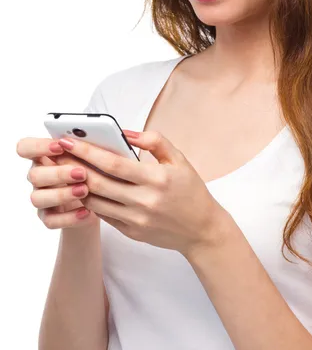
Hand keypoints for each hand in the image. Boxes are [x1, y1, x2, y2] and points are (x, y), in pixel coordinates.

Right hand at [17, 137, 97, 227]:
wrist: (100, 200)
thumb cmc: (94, 171)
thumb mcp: (92, 157)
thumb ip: (86, 147)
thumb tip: (95, 138)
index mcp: (44, 156)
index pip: (26, 147)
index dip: (38, 146)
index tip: (61, 146)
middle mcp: (39, 176)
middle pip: (34, 175)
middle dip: (58, 173)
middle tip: (82, 173)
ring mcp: (42, 198)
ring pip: (38, 198)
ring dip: (62, 194)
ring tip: (85, 191)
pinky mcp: (48, 217)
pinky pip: (51, 220)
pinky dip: (69, 217)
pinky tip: (87, 211)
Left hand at [55, 130, 232, 256]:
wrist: (201, 229)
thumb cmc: (191, 190)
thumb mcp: (179, 159)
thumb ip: (154, 141)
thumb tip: (126, 132)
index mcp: (157, 179)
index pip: (113, 164)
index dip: (88, 152)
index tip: (69, 141)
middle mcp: (144, 201)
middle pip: (98, 182)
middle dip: (73, 166)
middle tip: (57, 153)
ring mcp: (135, 219)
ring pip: (94, 201)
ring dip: (76, 184)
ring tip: (63, 169)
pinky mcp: (130, 232)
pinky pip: (102, 214)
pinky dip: (89, 200)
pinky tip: (81, 187)